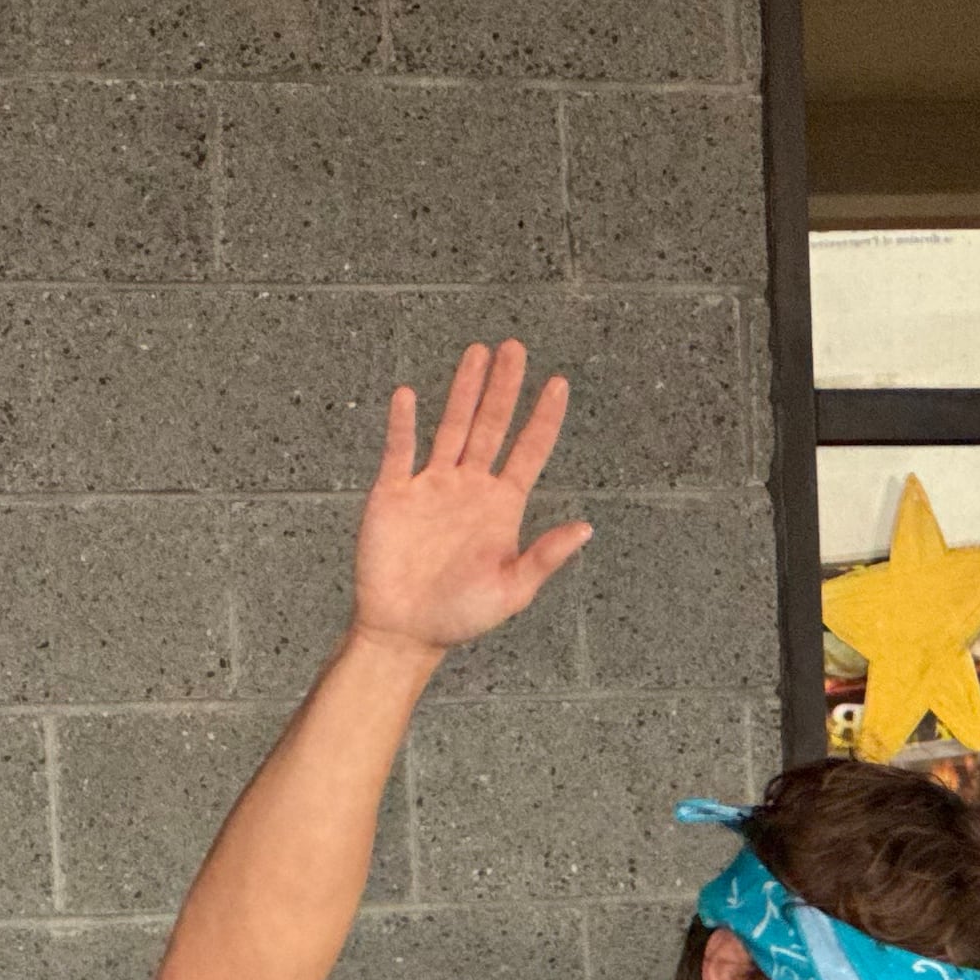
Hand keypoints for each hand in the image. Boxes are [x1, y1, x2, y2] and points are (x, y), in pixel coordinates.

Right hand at [349, 340, 590, 658]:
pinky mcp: (393, 494)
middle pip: (490, 425)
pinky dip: (402, 423)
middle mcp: (469, 488)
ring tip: (477, 353)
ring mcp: (430, 486)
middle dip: (504, 387)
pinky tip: (408, 394)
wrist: (403, 631)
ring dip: (463, 390)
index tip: (559, 383)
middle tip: (516, 347)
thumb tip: (586, 528)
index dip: (543, 418)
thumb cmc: (460, 616)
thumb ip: (545, 556)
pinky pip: (399, 451)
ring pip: (450, 426)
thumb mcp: (512, 590)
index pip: (528, 451)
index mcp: (501, 506)